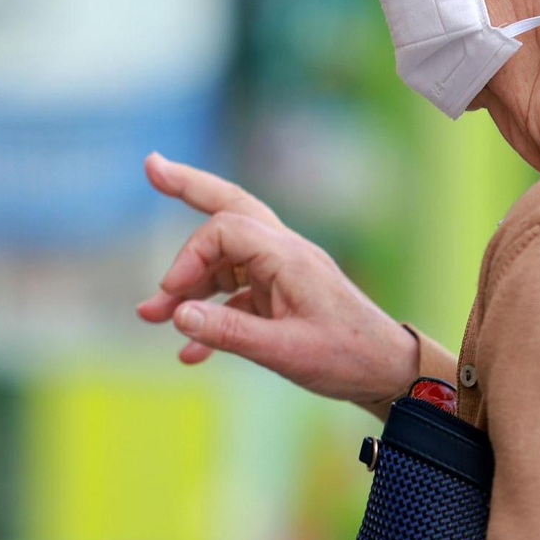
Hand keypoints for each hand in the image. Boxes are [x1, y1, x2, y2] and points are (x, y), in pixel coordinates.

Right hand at [137, 152, 419, 417]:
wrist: (389, 373)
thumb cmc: (347, 358)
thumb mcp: (284, 352)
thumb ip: (228, 333)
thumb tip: (176, 315)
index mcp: (287, 255)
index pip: (224, 230)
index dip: (188, 257)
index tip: (171, 297)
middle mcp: (283, 253)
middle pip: (229, 206)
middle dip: (189, 187)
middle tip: (151, 166)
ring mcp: (282, 273)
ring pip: (225, 259)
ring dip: (188, 283)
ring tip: (149, 315)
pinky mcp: (281, 298)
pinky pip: (236, 296)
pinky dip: (210, 316)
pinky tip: (187, 352)